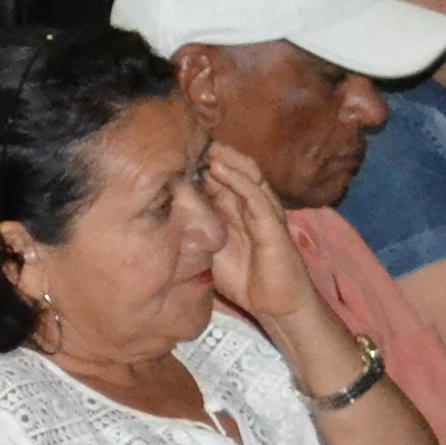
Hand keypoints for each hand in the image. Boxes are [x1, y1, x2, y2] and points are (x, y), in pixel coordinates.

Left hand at [195, 143, 318, 329]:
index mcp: (237, 213)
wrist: (278, 306)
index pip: (221, 182)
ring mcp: (265, 214)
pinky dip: (239, 180)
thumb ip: (197, 235)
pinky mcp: (272, 226)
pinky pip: (256, 197)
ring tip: (208, 145)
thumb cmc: (246, 281)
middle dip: (217, 156)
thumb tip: (167, 224)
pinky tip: (222, 168)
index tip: (179, 154)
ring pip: (248, 177)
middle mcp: (252, 208)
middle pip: (236, 172)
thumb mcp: (212, 252)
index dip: (203, 168)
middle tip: (193, 138)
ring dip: (228, 160)